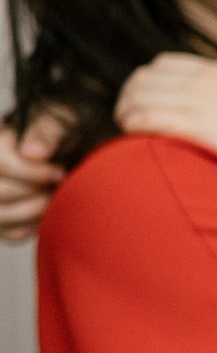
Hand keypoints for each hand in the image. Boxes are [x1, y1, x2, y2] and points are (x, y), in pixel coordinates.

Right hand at [0, 108, 65, 241]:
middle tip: (60, 187)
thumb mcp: (62, 119)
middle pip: (0, 192)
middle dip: (35, 193)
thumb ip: (48, 130)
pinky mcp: (2, 220)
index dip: (31, 173)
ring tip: (54, 198)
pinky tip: (48, 211)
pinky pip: (13, 233)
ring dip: (35, 211)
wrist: (74, 146)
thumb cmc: (67, 129)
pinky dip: (34, 226)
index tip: (59, 173)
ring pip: (1, 216)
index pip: (1, 163)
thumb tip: (33, 153)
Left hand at [117, 53, 216, 178]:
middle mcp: (203, 79)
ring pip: (138, 97)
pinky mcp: (194, 122)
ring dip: (126, 112)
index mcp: (216, 70)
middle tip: (127, 119)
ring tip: (128, 130)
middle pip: (143, 78)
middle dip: (129, 97)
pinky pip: (146, 116)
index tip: (142, 103)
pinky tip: (133, 136)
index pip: (161, 65)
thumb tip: (196, 109)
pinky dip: (133, 124)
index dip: (144, 84)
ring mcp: (198, 99)